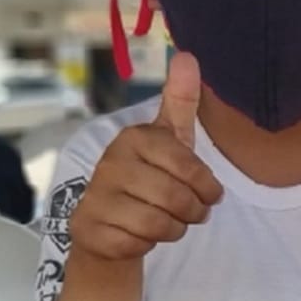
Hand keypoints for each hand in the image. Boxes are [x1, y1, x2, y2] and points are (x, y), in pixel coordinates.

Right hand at [69, 52, 223, 261]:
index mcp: (134, 138)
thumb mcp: (169, 139)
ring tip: (170, 222)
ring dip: (174, 229)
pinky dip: (147, 245)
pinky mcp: (89, 228)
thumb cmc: (149, 176)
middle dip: (193, 212)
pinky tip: (140, 234)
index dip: (208, 187)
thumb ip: (180, 102)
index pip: (188, 167)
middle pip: (175, 199)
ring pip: (158, 225)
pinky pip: (137, 244)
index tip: (210, 194)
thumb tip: (189, 55)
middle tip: (193, 213)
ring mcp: (96, 196)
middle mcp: (111, 163)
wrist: (108, 221)